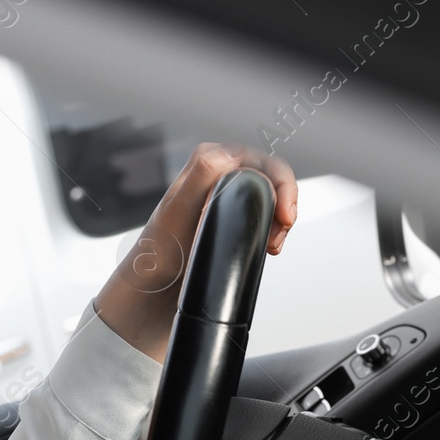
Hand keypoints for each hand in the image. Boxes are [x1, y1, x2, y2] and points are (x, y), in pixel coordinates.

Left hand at [94, 143, 297, 362]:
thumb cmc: (160, 250)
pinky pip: (264, 215)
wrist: (154, 285)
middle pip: (270, 176)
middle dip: (285, 201)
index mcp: (208, 161)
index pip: (259, 159)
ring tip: (274, 243)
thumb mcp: (179, 208)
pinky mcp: (233, 217)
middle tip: (283, 230)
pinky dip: (273, 229)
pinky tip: (269, 246)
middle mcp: (219, 173)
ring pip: (271, 196)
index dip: (280, 181)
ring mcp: (227, 195)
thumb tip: (229, 154)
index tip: (285, 213)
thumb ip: (203, 174)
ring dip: (281, 219)